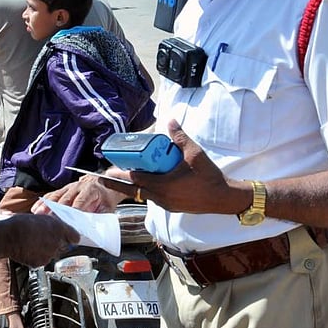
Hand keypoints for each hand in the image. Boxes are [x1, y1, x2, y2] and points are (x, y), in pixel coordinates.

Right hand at [2, 214, 79, 267]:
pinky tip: (29, 251)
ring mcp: (49, 254)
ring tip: (33, 244)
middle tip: (44, 240)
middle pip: (63, 246)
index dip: (72, 238)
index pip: (75, 236)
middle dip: (57, 244)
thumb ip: (52, 224)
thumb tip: (56, 227)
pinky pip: (42, 261)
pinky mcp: (41, 263)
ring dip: (46, 251)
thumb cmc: (20, 224)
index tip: (70, 239)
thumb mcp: (40, 218)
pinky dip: (37, 258)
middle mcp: (57, 242)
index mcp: (59, 228)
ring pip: (52, 254)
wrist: (7, 236)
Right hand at [32, 175, 123, 213]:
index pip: (81, 201)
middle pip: (65, 198)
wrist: (105, 184)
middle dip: (57, 209)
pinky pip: (50, 195)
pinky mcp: (62, 190)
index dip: (74, 209)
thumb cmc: (105, 199)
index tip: (69, 219)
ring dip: (46, 205)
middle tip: (50, 219)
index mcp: (91, 190)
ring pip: (55, 196)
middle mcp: (78, 187)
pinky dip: (42, 202)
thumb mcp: (107, 208)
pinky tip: (36, 209)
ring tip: (38, 214)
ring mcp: (68, 187)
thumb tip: (95, 230)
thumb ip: (101, 217)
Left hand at [100, 119, 251, 214]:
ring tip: (121, 179)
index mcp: (163, 185)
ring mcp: (166, 204)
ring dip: (132, 187)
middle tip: (105, 177)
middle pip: (133, 191)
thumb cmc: (208, 176)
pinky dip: (146, 190)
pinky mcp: (171, 207)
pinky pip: (153, 198)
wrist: (222, 198)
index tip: (111, 167)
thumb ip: (180, 137)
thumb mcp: (194, 153)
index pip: (136, 179)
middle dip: (118, 184)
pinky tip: (145, 183)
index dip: (122, 173)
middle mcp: (161, 197)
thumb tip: (170, 121)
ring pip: (143, 195)